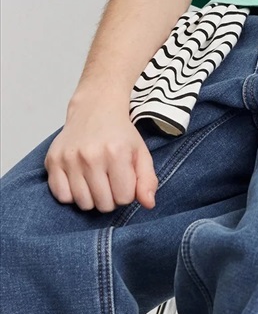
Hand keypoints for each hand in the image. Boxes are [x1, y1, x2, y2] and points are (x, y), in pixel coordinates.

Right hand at [44, 99, 158, 212]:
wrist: (94, 109)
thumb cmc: (120, 134)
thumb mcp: (141, 152)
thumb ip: (148, 179)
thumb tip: (149, 205)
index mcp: (116, 153)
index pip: (124, 198)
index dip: (127, 192)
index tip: (124, 180)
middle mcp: (91, 156)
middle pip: (103, 204)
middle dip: (110, 197)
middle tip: (110, 180)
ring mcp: (69, 159)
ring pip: (83, 203)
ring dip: (92, 198)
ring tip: (96, 180)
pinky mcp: (53, 161)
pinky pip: (62, 196)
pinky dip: (71, 194)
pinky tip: (79, 180)